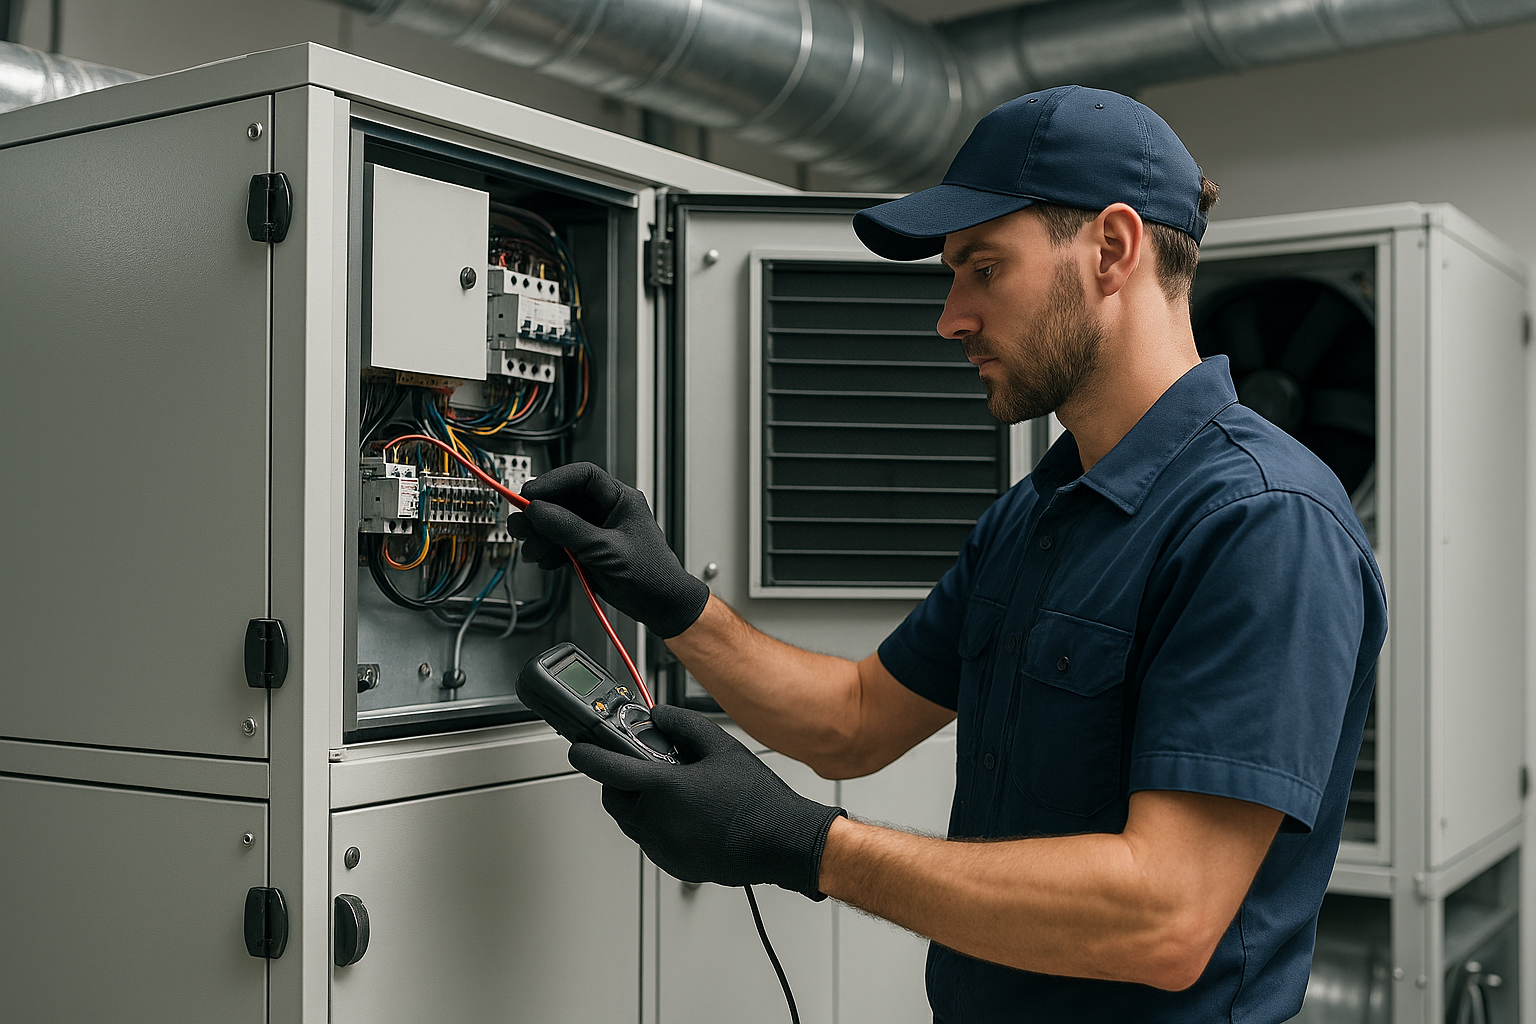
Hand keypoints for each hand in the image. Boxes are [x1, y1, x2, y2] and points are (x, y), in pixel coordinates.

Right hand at [506, 463, 708, 637]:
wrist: (659, 606)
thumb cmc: (651, 574)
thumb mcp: (606, 549)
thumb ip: (569, 528)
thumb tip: (538, 510)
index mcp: (620, 499)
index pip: (582, 477)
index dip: (553, 481)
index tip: (530, 494)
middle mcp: (606, 511)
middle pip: (563, 499)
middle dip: (539, 513)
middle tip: (521, 524)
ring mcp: (595, 531)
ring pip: (557, 522)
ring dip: (540, 535)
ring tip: (532, 549)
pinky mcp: (587, 550)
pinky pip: (559, 542)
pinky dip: (548, 551)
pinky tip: (545, 561)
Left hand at [569, 705, 845, 899]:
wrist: (783, 843)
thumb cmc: (759, 801)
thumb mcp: (722, 748)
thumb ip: (683, 725)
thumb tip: (659, 717)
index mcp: (666, 789)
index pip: (608, 769)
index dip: (587, 755)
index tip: (578, 749)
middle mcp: (658, 822)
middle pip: (614, 799)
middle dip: (619, 781)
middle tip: (643, 767)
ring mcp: (664, 848)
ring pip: (631, 821)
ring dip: (638, 803)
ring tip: (675, 790)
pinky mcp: (673, 865)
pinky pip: (650, 840)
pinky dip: (655, 825)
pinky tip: (687, 815)